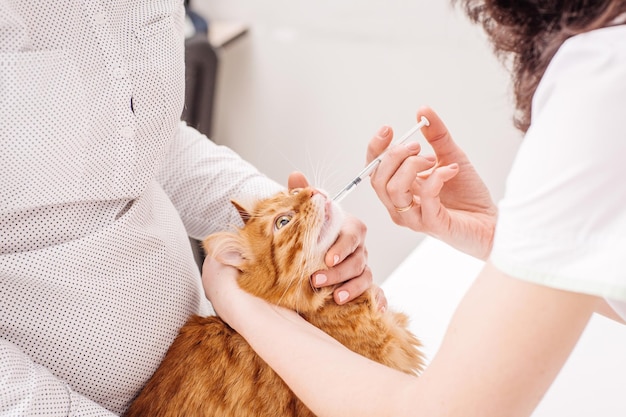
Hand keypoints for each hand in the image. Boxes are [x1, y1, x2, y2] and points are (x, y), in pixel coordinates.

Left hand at [288, 172, 384, 308]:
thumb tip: (295, 175)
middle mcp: (358, 248)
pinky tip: (376, 309)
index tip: (327, 258)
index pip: (353, 234)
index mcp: (348, 228)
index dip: (342, 247)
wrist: (306, 256)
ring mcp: (362, 267)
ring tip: (336, 298)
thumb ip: (300, 194)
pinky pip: (376, 292)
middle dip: (339, 272)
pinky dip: (378, 300)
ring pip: (365, 277)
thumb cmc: (309, 233)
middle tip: (317, 280)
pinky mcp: (363, 286)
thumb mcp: (302, 213)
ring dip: (352, 288)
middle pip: (358, 259)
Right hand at [367, 106, 496, 259]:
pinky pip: (425, 200)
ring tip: (432, 159)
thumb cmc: (469, 195)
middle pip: (378, 179)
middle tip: (417, 146)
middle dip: (394, 156)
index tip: (388, 129)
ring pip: (393, 190)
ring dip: (411, 167)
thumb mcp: (452, 156)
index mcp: (400, 189)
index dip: (375, 149)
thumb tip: (423, 111)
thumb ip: (436, 136)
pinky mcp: (433, 225)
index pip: (374, 170)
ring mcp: (414, 217)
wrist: (491, 222)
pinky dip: (436, 178)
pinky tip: (451, 170)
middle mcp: (401, 205)